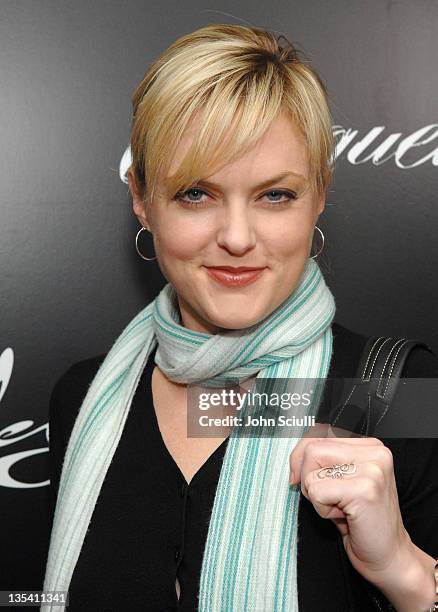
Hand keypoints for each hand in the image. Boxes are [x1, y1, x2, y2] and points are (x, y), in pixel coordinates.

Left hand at [289, 422, 411, 582]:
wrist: (388, 557)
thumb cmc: (360, 520)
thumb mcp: (341, 480)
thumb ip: (323, 460)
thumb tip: (293, 457)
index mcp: (370, 445)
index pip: (318, 434)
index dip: (301, 458)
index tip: (301, 478)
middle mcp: (375, 452)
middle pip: (311, 449)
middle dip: (307, 478)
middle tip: (328, 499)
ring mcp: (372, 469)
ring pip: (311, 471)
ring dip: (316, 496)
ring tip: (340, 507)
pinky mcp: (364, 490)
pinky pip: (316, 491)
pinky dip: (321, 510)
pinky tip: (344, 517)